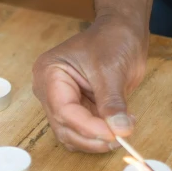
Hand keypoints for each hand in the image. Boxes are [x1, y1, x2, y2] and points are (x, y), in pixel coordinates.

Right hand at [32, 15, 146, 152]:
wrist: (122, 30)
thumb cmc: (112, 39)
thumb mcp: (111, 70)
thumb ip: (113, 103)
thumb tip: (120, 130)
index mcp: (49, 74)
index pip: (63, 110)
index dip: (87, 127)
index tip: (113, 134)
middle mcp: (50, 91)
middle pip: (64, 127)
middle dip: (91, 137)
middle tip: (119, 137)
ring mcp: (62, 101)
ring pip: (72, 134)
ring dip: (96, 140)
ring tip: (122, 130)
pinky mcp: (77, 108)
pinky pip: (83, 131)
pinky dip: (100, 135)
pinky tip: (119, 125)